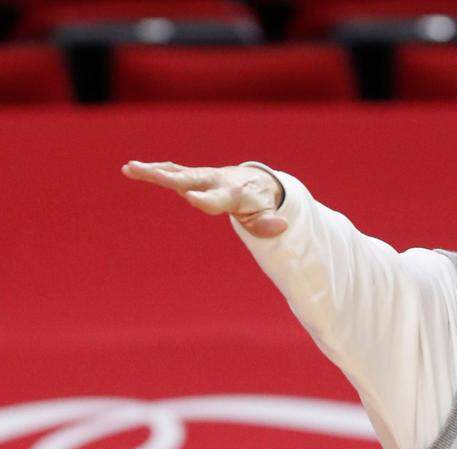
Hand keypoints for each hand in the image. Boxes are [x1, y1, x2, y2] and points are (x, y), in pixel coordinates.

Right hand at [121, 160, 287, 238]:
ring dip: (153, 170)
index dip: (204, 200)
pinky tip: (133, 168)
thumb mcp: (267, 216)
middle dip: (167, 176)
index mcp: (230, 194)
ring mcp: (202, 177)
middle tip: (144, 171)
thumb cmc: (260, 203)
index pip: (215, 199)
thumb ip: (269, 224)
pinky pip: (173, 170)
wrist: (257, 181)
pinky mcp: (194, 175)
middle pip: (188, 178)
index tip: (190, 197)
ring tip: (129, 167)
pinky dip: (156, 169)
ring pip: (176, 172)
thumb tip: (281, 227)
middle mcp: (214, 181)